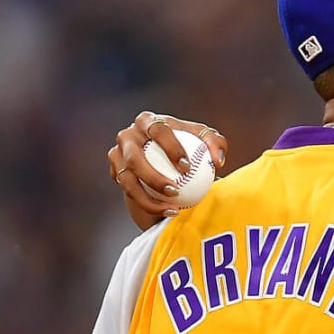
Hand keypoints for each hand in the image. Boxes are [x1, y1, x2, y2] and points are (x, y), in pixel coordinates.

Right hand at [108, 111, 228, 230]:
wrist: (162, 156)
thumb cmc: (187, 144)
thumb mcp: (204, 140)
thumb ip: (216, 144)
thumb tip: (217, 160)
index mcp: (148, 121)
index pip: (157, 131)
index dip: (170, 148)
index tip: (187, 167)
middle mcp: (127, 136)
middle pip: (135, 158)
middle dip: (153, 177)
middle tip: (175, 191)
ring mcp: (118, 155)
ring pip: (128, 180)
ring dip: (148, 198)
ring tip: (173, 208)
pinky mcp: (116, 172)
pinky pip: (130, 192)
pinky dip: (149, 205)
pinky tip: (169, 212)